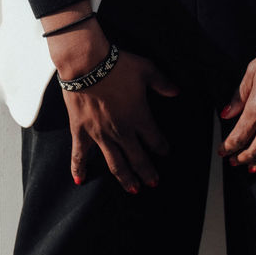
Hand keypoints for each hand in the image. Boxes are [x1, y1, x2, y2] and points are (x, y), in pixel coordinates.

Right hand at [48, 20, 179, 192]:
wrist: (86, 64)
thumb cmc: (117, 65)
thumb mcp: (146, 69)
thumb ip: (162, 83)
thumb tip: (176, 91)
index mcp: (139, 117)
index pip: (155, 139)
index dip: (162, 148)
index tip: (165, 152)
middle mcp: (121, 131)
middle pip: (138, 158)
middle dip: (148, 172)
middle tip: (154, 183)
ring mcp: (100, 134)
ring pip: (115, 163)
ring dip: (126, 178)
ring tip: (133, 190)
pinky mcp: (81, 132)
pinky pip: (79, 155)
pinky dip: (79, 169)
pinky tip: (80, 181)